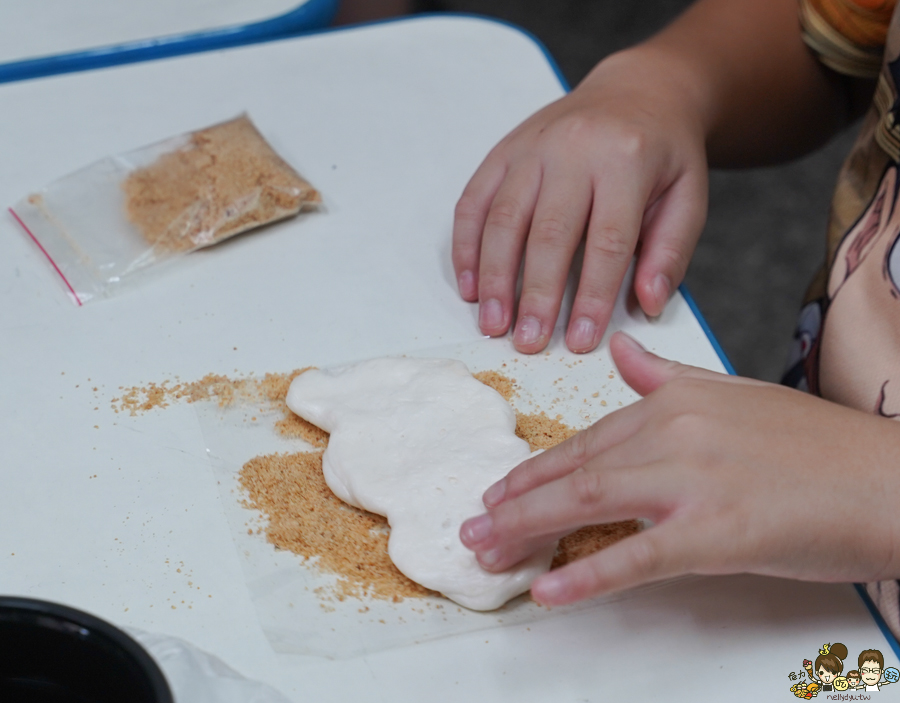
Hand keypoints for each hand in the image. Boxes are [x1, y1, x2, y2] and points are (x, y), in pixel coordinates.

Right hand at [452, 49, 708, 353]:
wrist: (637, 91)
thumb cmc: (664, 155)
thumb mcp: (688, 197)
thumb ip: (670, 252)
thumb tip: (647, 305)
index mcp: (627, 159)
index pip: (607, 241)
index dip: (592, 296)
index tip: (579, 341)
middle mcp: (574, 148)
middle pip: (548, 232)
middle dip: (535, 294)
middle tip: (526, 343)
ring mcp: (532, 147)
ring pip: (502, 218)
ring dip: (493, 277)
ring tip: (492, 324)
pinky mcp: (503, 151)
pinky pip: (473, 201)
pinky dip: (466, 246)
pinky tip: (470, 286)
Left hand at [460, 332, 899, 604]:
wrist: (888, 476)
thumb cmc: (815, 443)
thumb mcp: (733, 392)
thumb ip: (666, 374)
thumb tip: (618, 347)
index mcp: (673, 401)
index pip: (588, 439)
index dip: (538, 468)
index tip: (501, 489)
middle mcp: (672, 432)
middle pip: (574, 470)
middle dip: (515, 500)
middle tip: (472, 524)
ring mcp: (690, 481)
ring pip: (587, 503)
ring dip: (527, 530)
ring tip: (486, 550)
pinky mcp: (713, 533)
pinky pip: (634, 556)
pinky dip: (584, 576)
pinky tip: (546, 592)